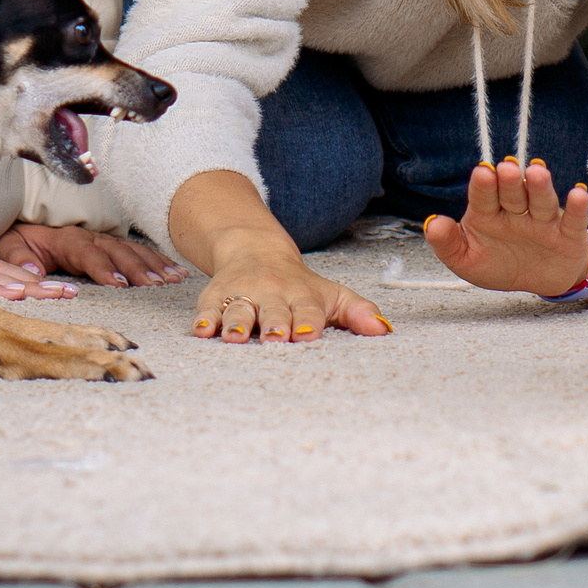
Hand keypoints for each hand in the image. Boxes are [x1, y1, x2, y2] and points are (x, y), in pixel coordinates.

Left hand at [0, 222, 184, 287]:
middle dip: (139, 268)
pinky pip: (137, 250)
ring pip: (132, 250)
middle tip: (158, 285)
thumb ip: (18, 258)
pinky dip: (157, 260)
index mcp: (65, 239)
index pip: (88, 254)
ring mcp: (102, 239)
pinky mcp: (109, 244)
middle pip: (118, 252)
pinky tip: (175, 271)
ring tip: (174, 279)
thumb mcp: (6, 247)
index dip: (104, 269)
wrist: (19, 223)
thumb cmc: (14, 239)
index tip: (121, 284)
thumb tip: (32, 272)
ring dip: (154, 264)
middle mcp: (88, 237)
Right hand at [195, 237, 389, 343]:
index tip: (308, 334)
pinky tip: (202, 331)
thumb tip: (385, 330)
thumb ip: (358, 312)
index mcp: (302, 295)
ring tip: (235, 337)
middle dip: (274, 323)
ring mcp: (243, 293)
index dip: (308, 321)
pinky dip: (204, 319)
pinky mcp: (215, 296)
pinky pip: (207, 308)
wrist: (256, 250)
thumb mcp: (332, 294)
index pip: (308, 309)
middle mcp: (272, 293)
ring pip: (239, 308)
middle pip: (273, 309)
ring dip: (237, 322)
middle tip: (275, 338)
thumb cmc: (299, 285)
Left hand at [422, 158, 587, 295]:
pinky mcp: (568, 234)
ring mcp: (542, 221)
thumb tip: (432, 225)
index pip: (484, 196)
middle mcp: (516, 211)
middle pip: (512, 193)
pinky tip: (577, 193)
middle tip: (506, 167)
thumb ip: (448, 244)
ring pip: (540, 201)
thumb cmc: (500, 263)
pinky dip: (576, 207)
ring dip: (539, 186)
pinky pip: (572, 219)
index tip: (482, 173)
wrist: (538, 280)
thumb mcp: (467, 261)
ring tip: (536, 171)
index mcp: (489, 213)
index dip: (484, 185)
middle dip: (510, 181)